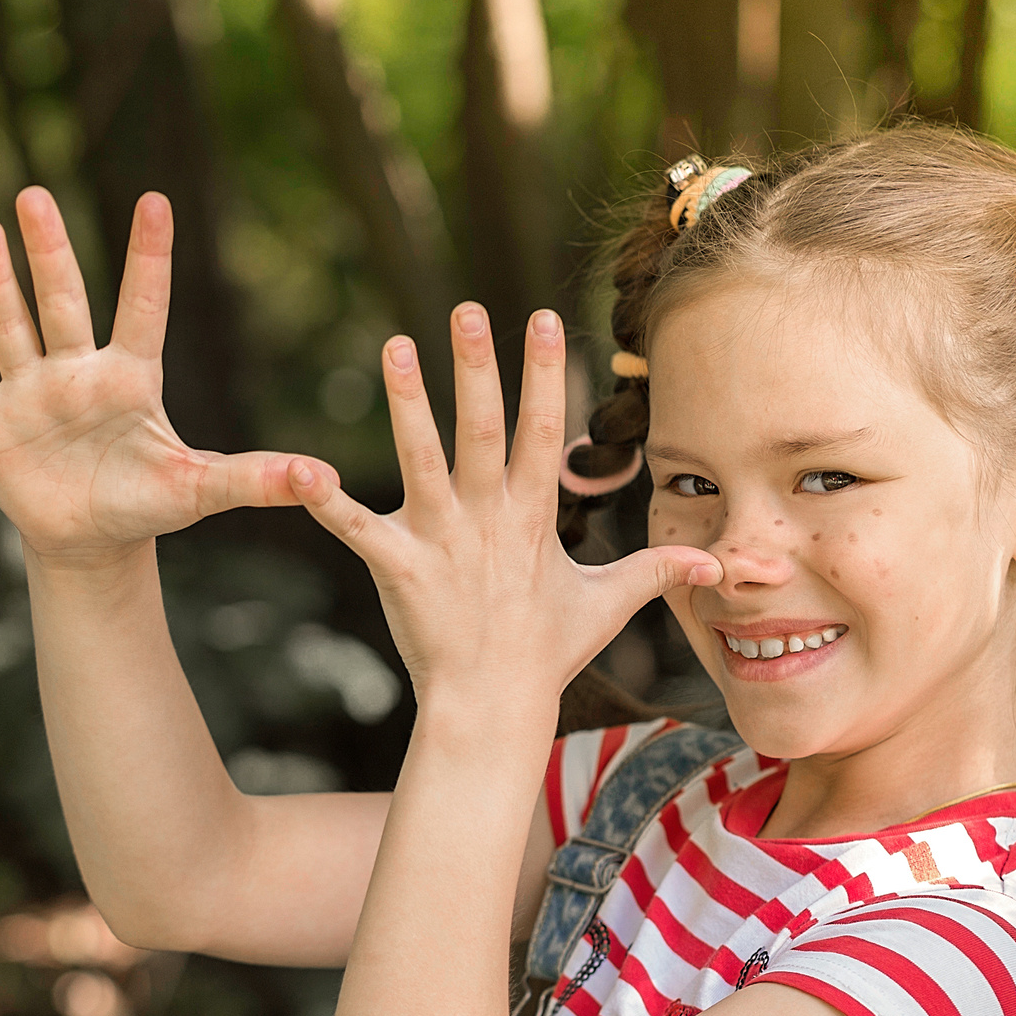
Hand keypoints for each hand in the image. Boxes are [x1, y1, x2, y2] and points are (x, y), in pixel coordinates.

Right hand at [0, 189, 327, 569]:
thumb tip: (324, 479)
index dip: (148, 259)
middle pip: (63, 301)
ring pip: (11, 324)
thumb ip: (256, 478)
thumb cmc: (147, 505)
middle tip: (35, 194)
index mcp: (130, 378)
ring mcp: (29, 391)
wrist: (90, 540)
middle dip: (50, 251)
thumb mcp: (201, 490)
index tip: (156, 200)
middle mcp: (77, 371)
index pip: (143, 307)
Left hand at [289, 303, 719, 714]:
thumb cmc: (545, 654)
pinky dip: (326, 502)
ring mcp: (442, 540)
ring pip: (422, 458)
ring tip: (395, 346)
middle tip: (468, 308)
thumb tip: (715, 560)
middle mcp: (488, 518)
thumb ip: (654, 569)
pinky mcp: (399, 567)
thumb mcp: (606, 604)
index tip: (545, 318)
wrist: (492, 707)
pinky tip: (300, 471)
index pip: (542, 430)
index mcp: (532, 516)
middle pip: (483, 429)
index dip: (545, 374)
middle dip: (478, 367)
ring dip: (408, 403)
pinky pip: (357, 529)